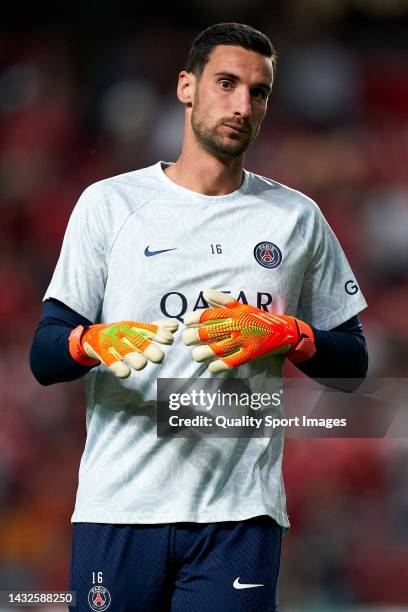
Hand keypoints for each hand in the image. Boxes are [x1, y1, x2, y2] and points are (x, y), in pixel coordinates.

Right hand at [69, 319, 178, 377]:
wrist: (92, 336)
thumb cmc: (121, 334)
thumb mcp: (137, 329)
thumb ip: (156, 328)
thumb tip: (176, 326)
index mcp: (133, 327)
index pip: (148, 328)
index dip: (159, 333)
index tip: (169, 339)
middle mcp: (123, 333)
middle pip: (137, 340)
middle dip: (149, 348)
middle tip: (158, 357)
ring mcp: (112, 343)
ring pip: (125, 351)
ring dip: (134, 358)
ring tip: (141, 364)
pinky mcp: (103, 354)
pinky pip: (111, 362)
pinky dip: (118, 368)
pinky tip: (125, 373)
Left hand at [182, 290, 314, 372]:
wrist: (283, 331)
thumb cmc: (258, 318)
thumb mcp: (242, 306)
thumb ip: (222, 301)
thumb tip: (204, 293)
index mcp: (234, 313)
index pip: (209, 314)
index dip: (193, 318)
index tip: (186, 322)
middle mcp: (238, 326)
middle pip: (208, 333)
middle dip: (192, 337)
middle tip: (187, 340)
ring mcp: (244, 341)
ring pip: (216, 349)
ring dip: (202, 354)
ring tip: (197, 355)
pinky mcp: (250, 355)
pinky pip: (230, 363)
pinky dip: (217, 366)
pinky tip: (211, 366)